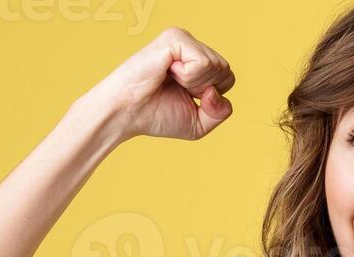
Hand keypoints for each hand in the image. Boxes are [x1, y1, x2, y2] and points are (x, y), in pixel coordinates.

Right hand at [80, 26, 234, 143]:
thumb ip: (221, 111)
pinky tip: (168, 72)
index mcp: (196, 61)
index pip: (228, 78)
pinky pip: (203, 63)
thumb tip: (215, 91)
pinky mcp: (174, 37)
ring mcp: (182, 39)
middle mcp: (190, 46)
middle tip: (175, 88)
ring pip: (217, 66)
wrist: (126, 113)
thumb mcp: (199, 121)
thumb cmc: (156, 114)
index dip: (211, 97)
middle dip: (205, 90)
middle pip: (226, 72)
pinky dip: (189, 77)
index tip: (184, 96)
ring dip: (195, 84)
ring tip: (170, 80)